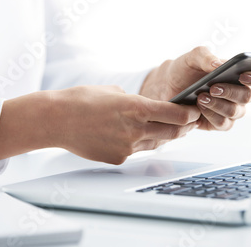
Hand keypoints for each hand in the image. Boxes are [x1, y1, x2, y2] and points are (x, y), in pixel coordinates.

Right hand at [0, 85, 199, 164]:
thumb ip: (136, 102)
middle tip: (188, 123)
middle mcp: (135, 129)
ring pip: (156, 143)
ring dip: (165, 136)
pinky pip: (137, 151)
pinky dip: (142, 143)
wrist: (55, 120)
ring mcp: (127, 147)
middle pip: (172, 132)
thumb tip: (148, 108)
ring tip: (169, 129)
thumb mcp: (114, 91)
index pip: (175, 114)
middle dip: (184, 128)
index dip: (189, 115)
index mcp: (136, 107)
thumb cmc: (81, 100)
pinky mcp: (118, 158)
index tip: (195, 112)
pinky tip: (138, 136)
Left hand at [140, 47, 250, 130]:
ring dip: (219, 105)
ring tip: (201, 97)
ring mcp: (231, 109)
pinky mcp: (219, 122)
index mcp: (243, 73)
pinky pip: (223, 124)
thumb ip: (205, 56)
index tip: (245, 74)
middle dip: (232, 92)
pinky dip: (212, 116)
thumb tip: (219, 64)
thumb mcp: (192, 57)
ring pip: (236, 112)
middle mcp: (241, 93)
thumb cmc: (185, 69)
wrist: (166, 86)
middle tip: (214, 87)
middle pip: (249, 96)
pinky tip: (200, 107)